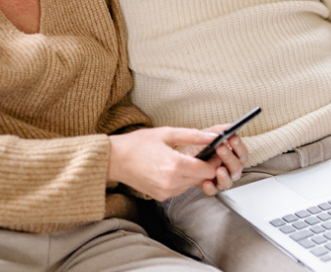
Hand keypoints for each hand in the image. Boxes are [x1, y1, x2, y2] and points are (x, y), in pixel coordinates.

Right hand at [108, 127, 223, 200]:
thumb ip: (193, 135)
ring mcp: (166, 192)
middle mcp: (172, 183)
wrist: (115, 159)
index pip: (207, 170)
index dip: (215, 161)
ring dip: (194, 173)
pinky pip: (180, 189)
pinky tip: (174, 167)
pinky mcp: (161, 196)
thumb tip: (213, 137)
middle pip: (201, 178)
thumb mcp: (167, 133)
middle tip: (204, 153)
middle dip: (205, 166)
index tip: (215, 152)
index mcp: (175, 165)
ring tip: (187, 159)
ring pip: (191, 184)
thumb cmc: (138, 143)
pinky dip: (182, 179)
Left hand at [180, 124, 248, 195]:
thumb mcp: (207, 135)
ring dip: (224, 175)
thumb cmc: (199, 147)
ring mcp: (220, 179)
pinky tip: (206, 181)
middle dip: (230, 158)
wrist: (183, 158)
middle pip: (237, 167)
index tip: (232, 138)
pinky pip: (213, 191)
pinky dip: (210, 187)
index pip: (242, 153)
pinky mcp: (209, 187)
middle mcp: (229, 169)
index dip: (239, 146)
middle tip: (221, 148)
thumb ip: (218, 131)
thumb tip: (229, 126)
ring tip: (218, 169)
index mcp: (232, 156)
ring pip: (228, 181)